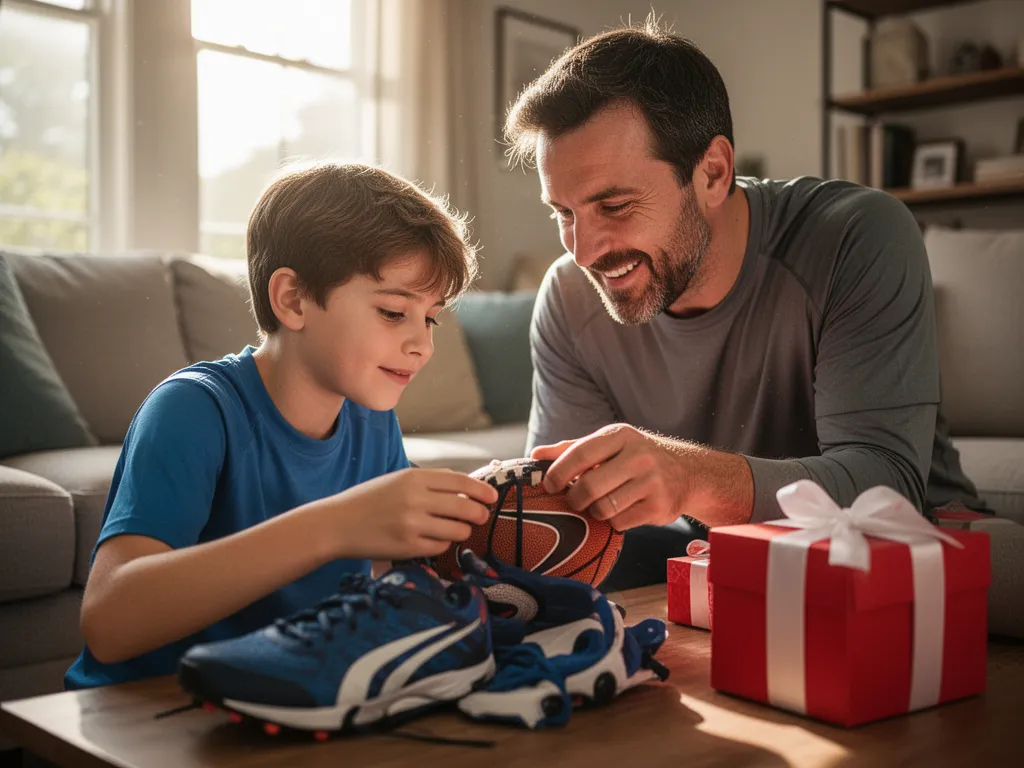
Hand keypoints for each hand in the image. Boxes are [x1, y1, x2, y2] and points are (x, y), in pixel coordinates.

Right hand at [319, 468, 497, 559]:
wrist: (337, 524)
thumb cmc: (369, 500)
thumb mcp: (397, 480)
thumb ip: (429, 481)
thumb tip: (465, 485)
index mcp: (413, 477)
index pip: (459, 481)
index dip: (481, 490)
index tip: (492, 496)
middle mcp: (415, 499)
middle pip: (465, 506)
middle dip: (479, 513)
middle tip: (481, 516)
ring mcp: (412, 524)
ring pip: (457, 530)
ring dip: (463, 531)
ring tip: (457, 529)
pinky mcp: (408, 547)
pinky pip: (441, 547)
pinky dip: (442, 545)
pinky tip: (433, 540)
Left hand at [532, 424, 689, 530]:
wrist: (686, 473)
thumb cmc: (634, 458)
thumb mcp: (608, 445)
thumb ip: (572, 449)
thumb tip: (535, 454)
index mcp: (620, 435)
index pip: (579, 454)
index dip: (558, 473)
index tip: (549, 485)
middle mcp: (638, 455)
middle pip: (589, 486)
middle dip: (574, 499)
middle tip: (573, 501)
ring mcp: (651, 481)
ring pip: (603, 508)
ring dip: (595, 512)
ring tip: (600, 505)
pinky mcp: (659, 506)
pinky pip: (620, 523)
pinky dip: (614, 522)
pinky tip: (621, 512)